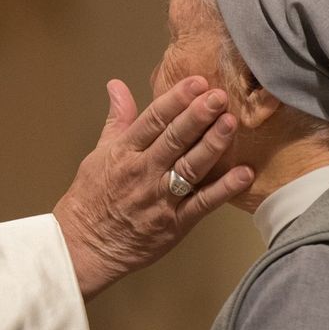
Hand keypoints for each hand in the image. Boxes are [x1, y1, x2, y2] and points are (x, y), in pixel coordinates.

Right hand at [53, 76, 253, 300]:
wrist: (85, 246)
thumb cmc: (91, 199)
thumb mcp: (99, 153)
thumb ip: (117, 119)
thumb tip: (117, 86)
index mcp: (124, 153)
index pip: (152, 120)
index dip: (175, 99)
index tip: (196, 82)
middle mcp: (143, 172)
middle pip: (174, 140)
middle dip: (198, 116)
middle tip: (219, 96)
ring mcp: (159, 199)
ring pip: (190, 167)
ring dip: (212, 145)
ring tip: (231, 124)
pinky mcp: (174, 224)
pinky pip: (202, 204)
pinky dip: (224, 189)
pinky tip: (243, 173)